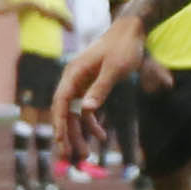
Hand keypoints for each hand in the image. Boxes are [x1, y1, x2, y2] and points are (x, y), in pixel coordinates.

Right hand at [47, 19, 147, 162]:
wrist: (131, 31)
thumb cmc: (123, 47)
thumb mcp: (115, 68)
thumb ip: (101, 88)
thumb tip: (87, 110)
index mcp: (73, 74)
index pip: (61, 103)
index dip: (60, 124)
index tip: (61, 142)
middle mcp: (73, 80)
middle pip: (65, 112)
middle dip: (67, 135)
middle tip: (69, 158)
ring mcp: (81, 84)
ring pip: (75, 114)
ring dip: (79, 134)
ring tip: (85, 155)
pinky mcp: (90, 87)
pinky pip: (87, 110)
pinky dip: (92, 124)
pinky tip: (101, 137)